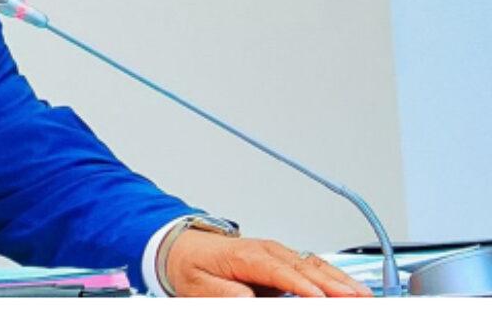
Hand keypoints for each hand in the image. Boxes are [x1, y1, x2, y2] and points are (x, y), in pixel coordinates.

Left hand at [165, 230, 372, 296]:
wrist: (185, 248)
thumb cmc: (193, 265)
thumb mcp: (200, 285)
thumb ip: (225, 294)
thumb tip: (248, 301)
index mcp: (247, 255)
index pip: (279, 271)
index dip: (301, 285)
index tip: (320, 298)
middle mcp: (267, 251)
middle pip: (306, 268)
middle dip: (334, 285)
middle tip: (359, 299)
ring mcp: (278, 255)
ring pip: (316, 267)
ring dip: (342, 281)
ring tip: (365, 296)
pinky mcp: (284, 262)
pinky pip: (314, 269)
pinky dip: (335, 279)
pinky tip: (351, 289)